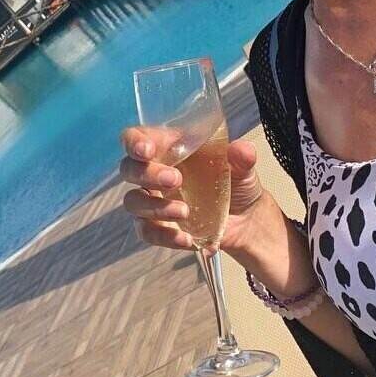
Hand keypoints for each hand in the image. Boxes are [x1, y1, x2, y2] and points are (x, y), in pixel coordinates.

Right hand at [118, 125, 268, 253]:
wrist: (246, 219)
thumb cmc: (236, 183)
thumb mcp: (243, 167)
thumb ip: (241, 157)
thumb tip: (241, 150)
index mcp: (168, 148)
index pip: (137, 138)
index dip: (134, 142)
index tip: (147, 150)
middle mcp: (153, 173)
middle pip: (129, 169)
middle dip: (147, 174)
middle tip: (175, 180)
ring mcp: (152, 201)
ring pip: (133, 202)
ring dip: (155, 207)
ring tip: (184, 212)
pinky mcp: (158, 227)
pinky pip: (147, 232)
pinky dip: (164, 236)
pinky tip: (186, 238)